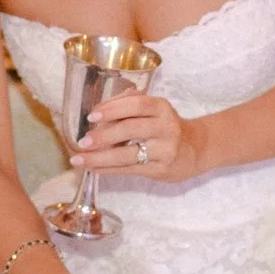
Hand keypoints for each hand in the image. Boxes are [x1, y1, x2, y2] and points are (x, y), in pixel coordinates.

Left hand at [71, 93, 205, 181]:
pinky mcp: (161, 169)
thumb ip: (128, 105)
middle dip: (103, 136)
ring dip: (100, 158)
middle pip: (131, 129)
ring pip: (128, 154)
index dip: (113, 109)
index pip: (137, 104)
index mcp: (161, 107)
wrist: (194, 150)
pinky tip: (93, 169)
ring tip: (80, 160)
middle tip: (83, 142)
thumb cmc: (163, 127)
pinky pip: (129, 170)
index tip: (92, 116)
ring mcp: (165, 150)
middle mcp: (166, 127)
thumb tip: (99, 112)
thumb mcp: (153, 110)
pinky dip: (108, 170)